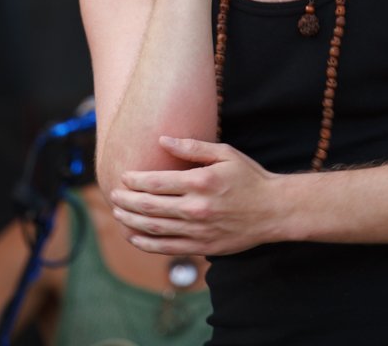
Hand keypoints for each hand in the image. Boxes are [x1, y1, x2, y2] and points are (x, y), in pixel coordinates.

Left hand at [110, 137, 283, 255]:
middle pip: (150, 206)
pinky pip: (167, 248)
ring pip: (155, 228)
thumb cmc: (249, 177)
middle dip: (127, 201)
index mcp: (201, 182)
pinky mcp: (203, 247)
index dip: (136, 180)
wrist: (274, 210)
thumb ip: (192, 147)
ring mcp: (198, 230)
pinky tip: (134, 236)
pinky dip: (147, 244)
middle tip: (113, 196)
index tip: (124, 177)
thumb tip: (163, 139)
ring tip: (118, 214)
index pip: (157, 182)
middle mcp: (196, 208)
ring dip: (132, 221)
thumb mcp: (225, 153)